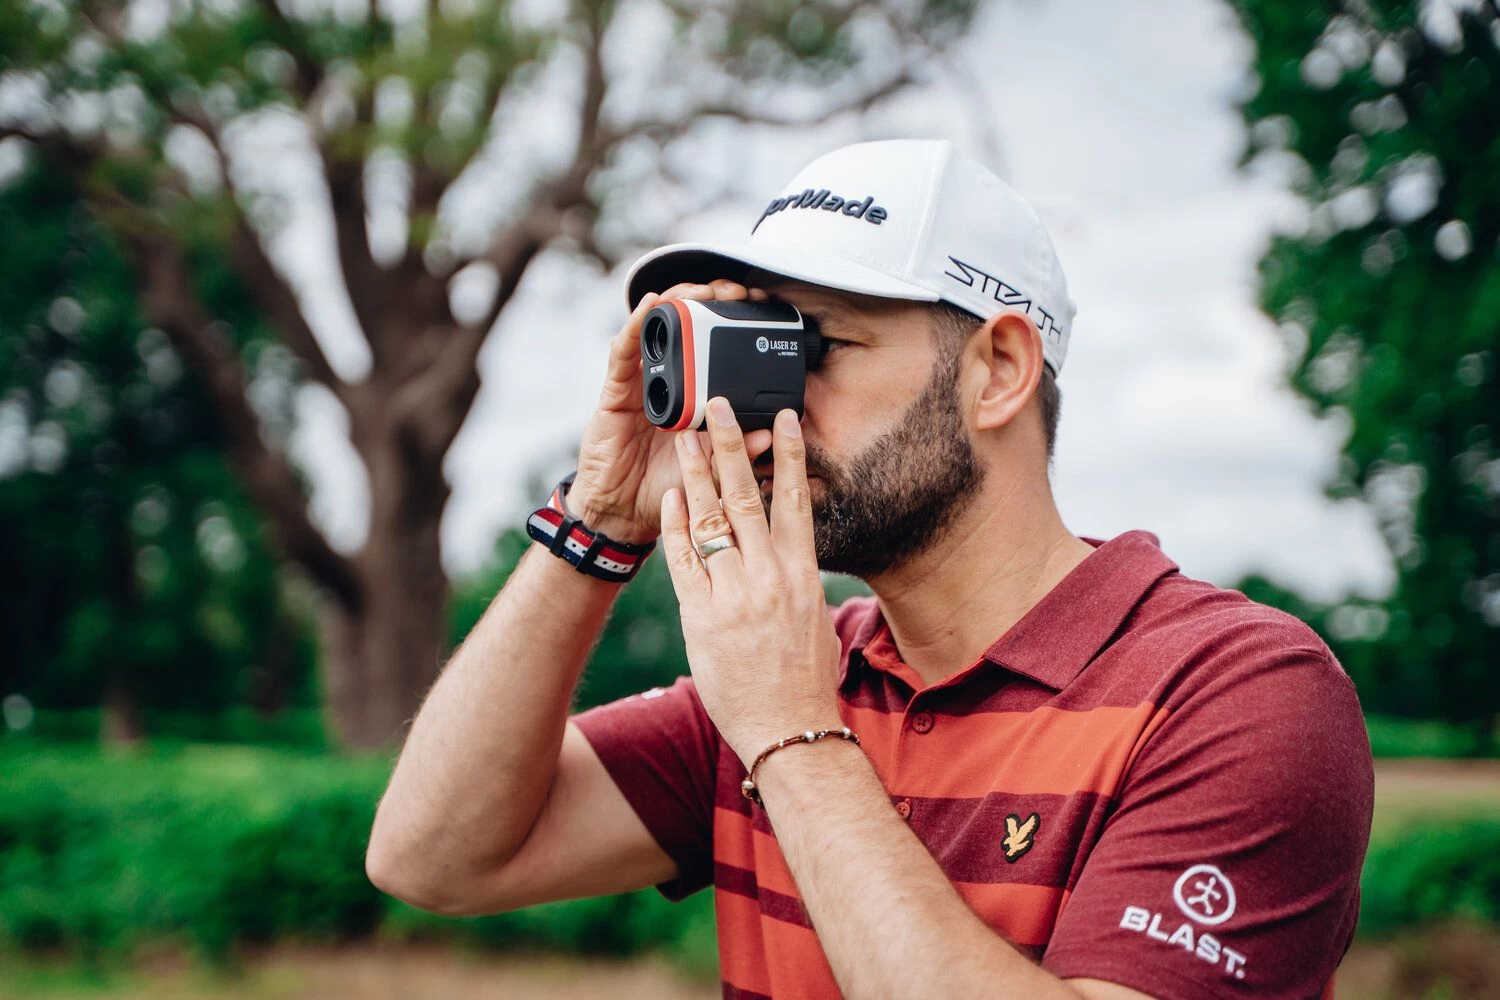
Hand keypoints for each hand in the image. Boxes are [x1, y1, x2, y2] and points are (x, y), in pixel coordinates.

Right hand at [569, 281, 774, 544]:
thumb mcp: (710, 469)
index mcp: (696, 396)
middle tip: (734, 290)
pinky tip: (650, 305)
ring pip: (658, 330)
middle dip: (710, 301)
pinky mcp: (616, 391)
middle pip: (688, 328)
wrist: (623, 511)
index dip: (734, 323)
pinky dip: (635, 325)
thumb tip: (773, 434)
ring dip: (679, 302)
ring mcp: (641, 383)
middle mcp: (669, 382)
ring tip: (699, 289)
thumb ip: (737, 452)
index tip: (761, 307)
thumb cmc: (665, 486)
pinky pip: (624, 352)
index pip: (716, 347)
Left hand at [658, 397, 843, 766]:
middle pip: (747, 497)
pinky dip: (676, 527)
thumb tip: (789, 548)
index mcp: (802, 574)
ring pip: (712, 520)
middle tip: (719, 406)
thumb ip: (796, 579)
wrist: (791, 730)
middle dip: (731, 447)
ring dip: (696, 474)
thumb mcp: (814, 620)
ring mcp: (735, 595)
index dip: (789, 455)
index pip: (795, 500)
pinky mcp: (703, 617)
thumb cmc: (805, 680)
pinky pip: (684, 561)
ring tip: (686, 438)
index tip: (784, 418)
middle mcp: (769, 577)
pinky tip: (670, 498)